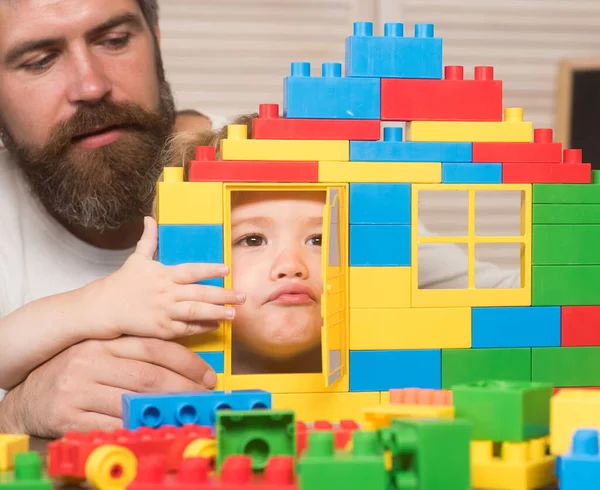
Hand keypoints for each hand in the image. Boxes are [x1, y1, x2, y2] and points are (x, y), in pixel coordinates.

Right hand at [0, 337, 216, 437]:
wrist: (31, 396)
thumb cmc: (76, 373)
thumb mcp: (103, 354)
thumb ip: (136, 356)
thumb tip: (184, 369)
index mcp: (103, 343)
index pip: (154, 348)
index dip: (186, 362)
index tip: (207, 376)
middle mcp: (90, 361)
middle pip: (149, 375)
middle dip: (184, 387)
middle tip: (204, 397)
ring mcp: (78, 389)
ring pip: (134, 400)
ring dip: (166, 410)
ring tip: (187, 413)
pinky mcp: (69, 416)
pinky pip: (113, 425)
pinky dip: (138, 428)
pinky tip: (155, 427)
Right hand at [90, 216, 243, 340]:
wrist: (104, 308)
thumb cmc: (122, 282)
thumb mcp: (136, 258)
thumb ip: (148, 239)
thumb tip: (149, 218)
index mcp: (164, 274)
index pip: (192, 271)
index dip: (210, 269)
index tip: (227, 269)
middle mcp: (167, 292)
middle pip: (200, 293)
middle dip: (224, 295)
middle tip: (243, 296)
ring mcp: (165, 311)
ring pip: (196, 312)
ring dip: (217, 312)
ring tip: (234, 313)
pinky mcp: (161, 328)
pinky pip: (186, 328)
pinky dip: (201, 327)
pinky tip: (215, 325)